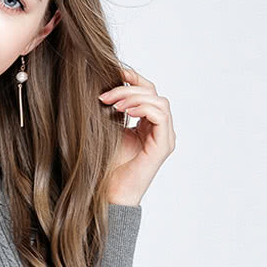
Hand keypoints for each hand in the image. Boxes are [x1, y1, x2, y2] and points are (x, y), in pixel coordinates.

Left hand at [97, 66, 175, 205]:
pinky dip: (143, 108)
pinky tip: (125, 111)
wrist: (108, 195)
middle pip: (152, 94)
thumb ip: (112, 110)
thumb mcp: (107, 131)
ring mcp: (164, 138)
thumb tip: (101, 85)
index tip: (112, 72)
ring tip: (114, 104)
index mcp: (147, 125)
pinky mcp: (163, 146)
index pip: (146, 92)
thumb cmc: (106, 167)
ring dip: (135, 97)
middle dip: (128, 88)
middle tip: (105, 94)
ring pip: (159, 101)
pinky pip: (160, 116)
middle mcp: (159, 130)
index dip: (132, 79)